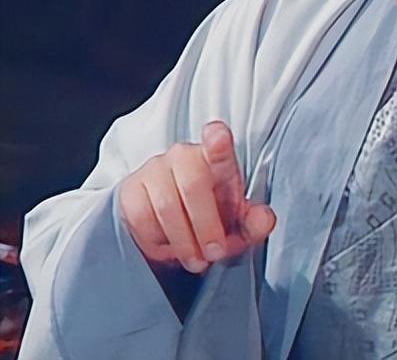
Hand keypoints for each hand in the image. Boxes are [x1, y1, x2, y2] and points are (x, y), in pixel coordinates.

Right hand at [119, 121, 275, 273]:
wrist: (172, 231)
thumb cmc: (212, 219)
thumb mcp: (238, 225)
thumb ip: (254, 222)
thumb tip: (265, 218)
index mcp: (217, 159)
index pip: (218, 145)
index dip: (217, 140)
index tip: (218, 136)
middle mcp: (185, 156)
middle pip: (194, 185)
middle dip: (206, 226)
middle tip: (214, 252)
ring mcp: (155, 169)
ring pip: (167, 205)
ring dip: (183, 240)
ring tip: (195, 259)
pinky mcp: (131, 189)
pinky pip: (141, 218)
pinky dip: (157, 241)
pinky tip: (169, 247)